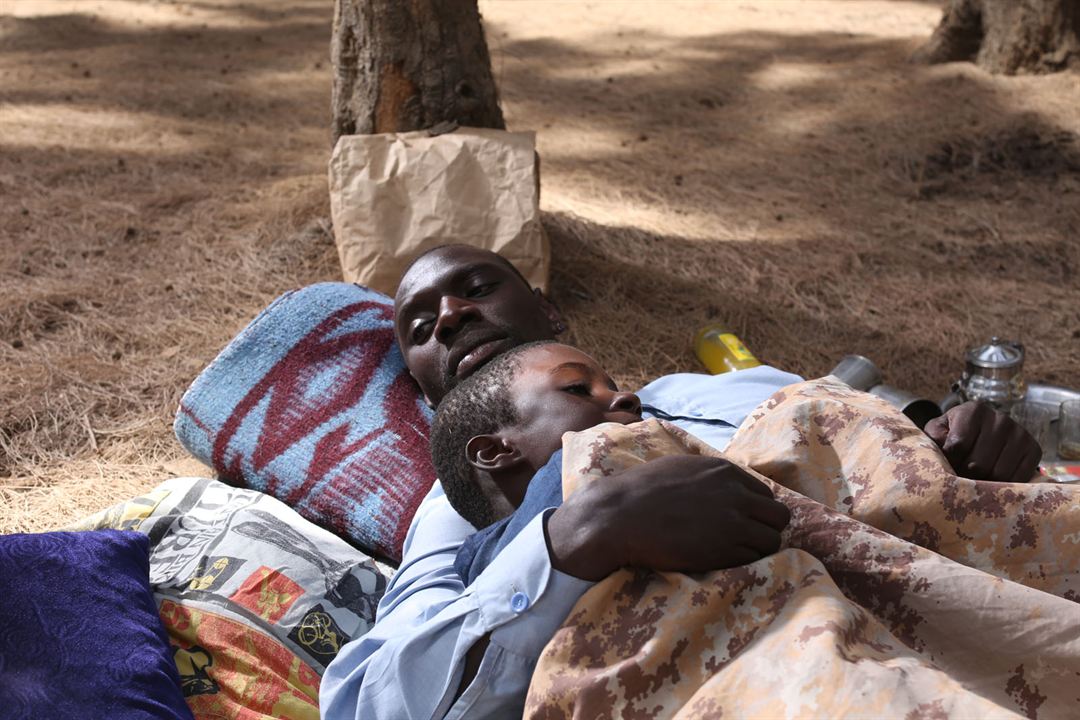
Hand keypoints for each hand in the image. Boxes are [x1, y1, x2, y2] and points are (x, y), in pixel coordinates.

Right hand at [545, 455, 790, 580]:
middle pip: (779, 517)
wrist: (619, 516)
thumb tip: (723, 482)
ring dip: (758, 549)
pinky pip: (754, 559)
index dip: (756, 512)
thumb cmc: (640, 492)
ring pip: (772, 540)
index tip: (743, 523)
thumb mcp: (680, 468)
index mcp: (725, 471)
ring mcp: (733, 523)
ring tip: (733, 554)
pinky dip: (743, 562)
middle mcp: (736, 494)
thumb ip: (709, 475)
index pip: (766, 495)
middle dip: (767, 529)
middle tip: (746, 541)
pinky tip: (721, 561)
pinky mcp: (725, 550)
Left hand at [924, 401, 1040, 482]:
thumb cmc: (953, 435)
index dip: (950, 462)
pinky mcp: (1034, 450)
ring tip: (976, 478)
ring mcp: (1020, 433)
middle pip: (978, 463)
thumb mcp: (938, 432)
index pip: (958, 446)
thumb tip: (944, 449)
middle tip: (962, 475)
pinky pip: (1018, 479)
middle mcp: (1000, 418)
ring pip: (998, 474)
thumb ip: (935, 438)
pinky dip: (1003, 486)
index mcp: (973, 410)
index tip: (948, 464)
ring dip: (984, 482)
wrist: (981, 436)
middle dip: (965, 474)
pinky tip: (993, 480)